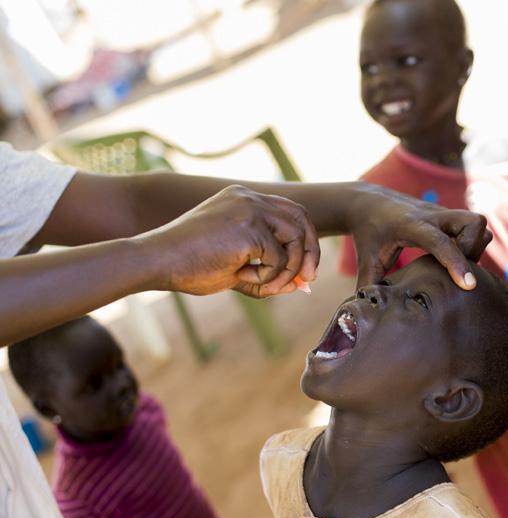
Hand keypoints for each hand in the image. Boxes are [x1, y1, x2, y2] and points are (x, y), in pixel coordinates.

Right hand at [140, 185, 319, 296]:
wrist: (155, 261)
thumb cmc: (189, 266)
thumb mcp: (235, 266)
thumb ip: (267, 271)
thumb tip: (299, 285)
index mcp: (244, 199)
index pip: (291, 212)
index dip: (305, 240)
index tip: (305, 270)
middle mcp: (249, 198)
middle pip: (301, 220)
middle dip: (310, 253)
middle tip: (307, 281)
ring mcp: (250, 210)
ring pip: (295, 240)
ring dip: (287, 270)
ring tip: (261, 285)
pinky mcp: (249, 229)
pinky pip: (279, 260)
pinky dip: (268, 278)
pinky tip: (242, 278)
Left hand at [348, 186, 491, 288]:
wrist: (370, 203)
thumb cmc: (369, 234)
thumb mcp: (367, 260)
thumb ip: (370, 286)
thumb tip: (371, 317)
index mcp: (411, 226)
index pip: (439, 241)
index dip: (456, 262)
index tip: (469, 285)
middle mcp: (432, 216)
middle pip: (473, 223)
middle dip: (474, 250)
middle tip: (458, 269)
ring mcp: (443, 213)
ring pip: (478, 224)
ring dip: (476, 247)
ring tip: (457, 265)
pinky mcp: (449, 216)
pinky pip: (474, 227)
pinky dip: (472, 244)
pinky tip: (455, 259)